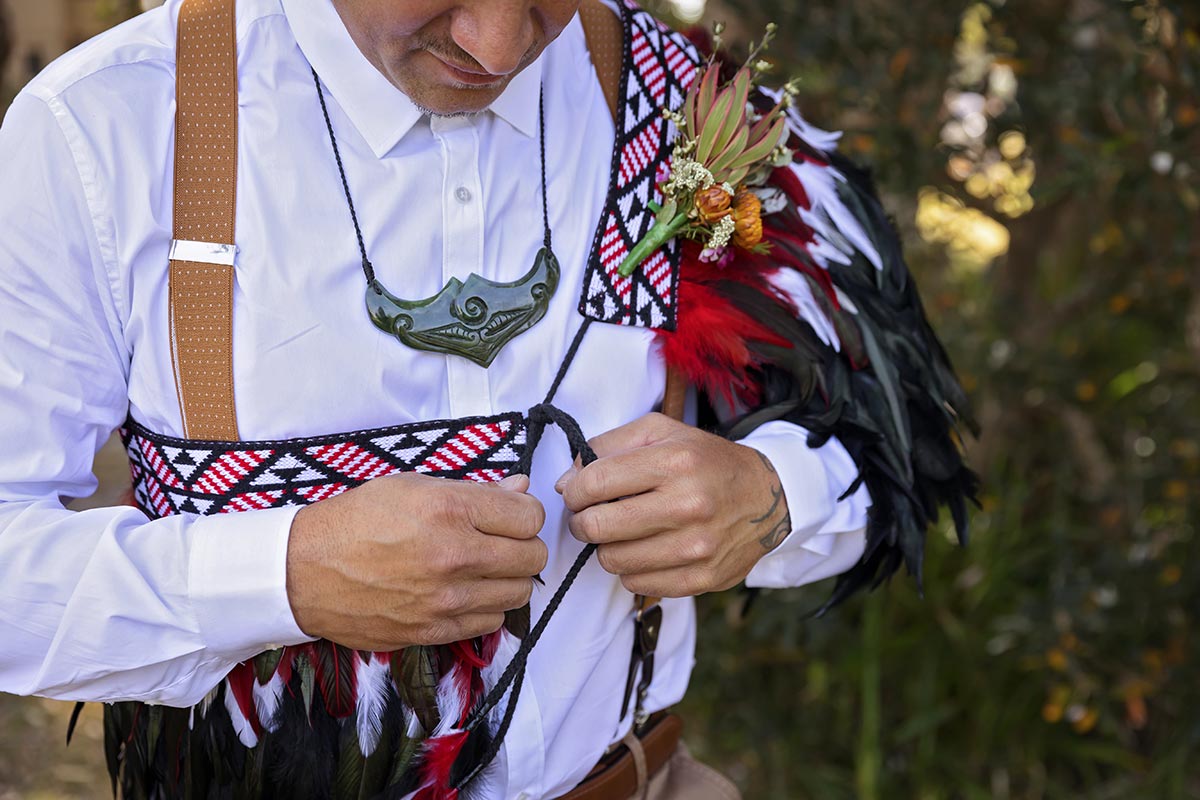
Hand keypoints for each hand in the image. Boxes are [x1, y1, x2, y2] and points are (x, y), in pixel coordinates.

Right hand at [286, 473, 546, 650]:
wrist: (305, 571)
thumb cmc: (357, 520)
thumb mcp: (412, 486)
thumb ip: (474, 489)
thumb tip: (521, 488)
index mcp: (449, 509)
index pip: (529, 516)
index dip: (523, 512)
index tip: (510, 513)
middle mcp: (454, 556)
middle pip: (532, 557)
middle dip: (523, 545)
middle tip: (499, 541)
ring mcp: (446, 599)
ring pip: (518, 593)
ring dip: (508, 579)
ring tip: (482, 567)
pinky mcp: (435, 632)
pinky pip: (491, 622)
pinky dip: (485, 607)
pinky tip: (463, 592)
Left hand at [556, 413, 790, 597]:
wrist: (766, 497)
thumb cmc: (704, 461)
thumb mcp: (660, 432)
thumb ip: (607, 446)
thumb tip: (566, 482)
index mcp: (675, 461)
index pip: (594, 483)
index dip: (574, 491)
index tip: (578, 493)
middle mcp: (688, 504)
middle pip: (597, 526)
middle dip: (583, 522)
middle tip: (591, 516)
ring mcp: (696, 546)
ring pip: (612, 560)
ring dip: (607, 547)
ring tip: (622, 532)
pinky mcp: (702, 577)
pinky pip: (636, 583)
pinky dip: (631, 568)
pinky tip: (645, 550)